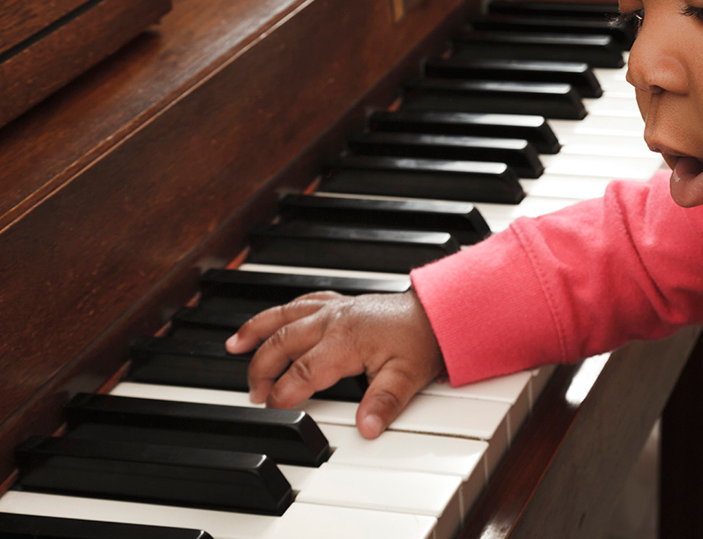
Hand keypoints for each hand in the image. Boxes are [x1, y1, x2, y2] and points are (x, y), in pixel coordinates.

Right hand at [225, 290, 443, 438]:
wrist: (440, 311)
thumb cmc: (423, 341)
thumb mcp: (407, 377)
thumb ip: (383, 403)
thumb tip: (367, 429)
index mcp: (344, 340)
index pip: (302, 371)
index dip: (283, 393)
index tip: (269, 410)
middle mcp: (333, 320)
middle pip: (283, 342)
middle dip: (262, 367)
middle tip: (252, 393)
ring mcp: (335, 309)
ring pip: (284, 315)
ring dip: (257, 330)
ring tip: (233, 345)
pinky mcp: (340, 304)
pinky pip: (300, 303)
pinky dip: (278, 313)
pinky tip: (268, 321)